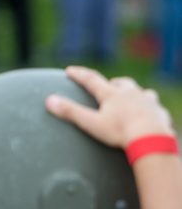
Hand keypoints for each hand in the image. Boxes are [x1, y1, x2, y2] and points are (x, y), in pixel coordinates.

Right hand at [46, 66, 173, 148]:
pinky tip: (148, 116)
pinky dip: (149, 109)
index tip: (70, 70)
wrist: (153, 139)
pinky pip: (155, 107)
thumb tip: (49, 100)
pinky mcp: (159, 112)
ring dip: (134, 94)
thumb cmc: (120, 132)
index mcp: (111, 94)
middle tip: (108, 86)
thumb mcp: (91, 123)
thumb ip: (70, 112)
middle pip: (121, 83)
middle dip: (112, 83)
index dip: (79, 75)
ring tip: (131, 100)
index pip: (91, 80)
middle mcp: (131, 93)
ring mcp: (147, 101)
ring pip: (141, 92)